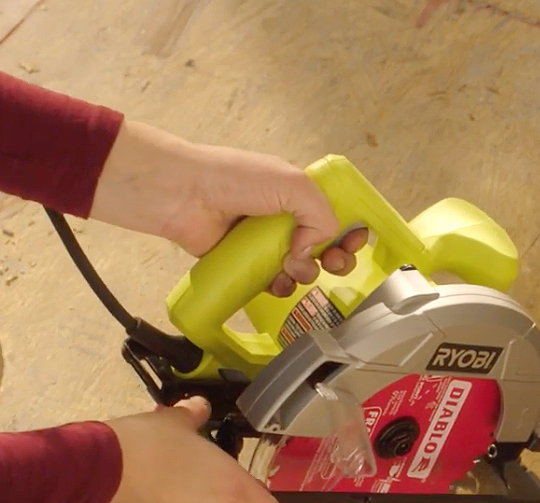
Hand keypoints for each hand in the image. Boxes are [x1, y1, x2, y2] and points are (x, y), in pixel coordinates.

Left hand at [90, 120, 368, 296]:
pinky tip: (276, 283)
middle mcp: (285, 219)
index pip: (337, 216)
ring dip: (305, 274)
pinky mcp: (246, 264)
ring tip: (291, 267)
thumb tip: (314, 248)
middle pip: (325, 247)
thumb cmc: (235, 180)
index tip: (353, 242)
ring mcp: (265, 243)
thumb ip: (320, 214)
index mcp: (299, 194)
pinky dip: (279, 287)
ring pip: (302, 269)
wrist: (186, 196)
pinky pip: (273, 283)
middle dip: (336, 258)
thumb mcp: (292, 184)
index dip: (351, 231)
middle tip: (331, 261)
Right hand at [97, 397, 284, 502]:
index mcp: (232, 491)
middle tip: (197, 459)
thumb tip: (199, 408)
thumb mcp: (176, 420)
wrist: (98, 472)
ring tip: (166, 463)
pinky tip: (146, 477)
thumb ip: (195, 416)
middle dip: (218, 487)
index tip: (255, 492)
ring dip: (190, 493)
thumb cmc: (151, 443)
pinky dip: (166, 502)